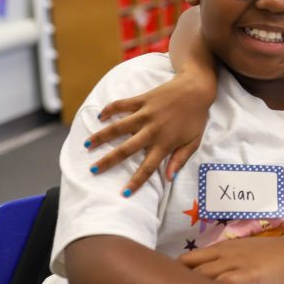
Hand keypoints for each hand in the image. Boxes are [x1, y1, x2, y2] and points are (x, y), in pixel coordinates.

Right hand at [86, 73, 213, 192]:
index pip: (148, 167)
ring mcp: (145, 114)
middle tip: (93, 170)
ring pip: (118, 127)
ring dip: (101, 136)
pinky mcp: (142, 100)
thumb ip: (180, 159)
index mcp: (165, 143)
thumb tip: (169, 178)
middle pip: (126, 149)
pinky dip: (109, 110)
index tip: (123, 194)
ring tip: (87, 145)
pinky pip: (121, 105)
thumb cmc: (196, 117)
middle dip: (108, 161)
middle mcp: (152, 130)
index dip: (136, 182)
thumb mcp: (194, 142)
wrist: (196, 89)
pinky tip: (99, 117)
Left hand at [180, 237, 283, 283]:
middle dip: (175, 283)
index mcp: (222, 249)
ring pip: (201, 275)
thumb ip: (228, 264)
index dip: (175, 275)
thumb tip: (211, 279)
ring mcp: (236, 264)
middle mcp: (224, 254)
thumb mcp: (246, 254)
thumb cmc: (277, 258)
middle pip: (187, 266)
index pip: (187, 259)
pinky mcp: (249, 275)